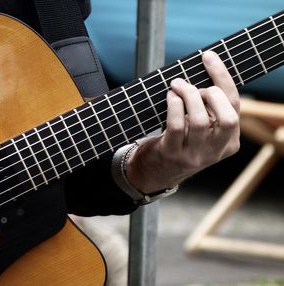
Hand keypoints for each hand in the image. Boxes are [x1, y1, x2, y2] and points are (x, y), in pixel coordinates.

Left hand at [126, 51, 239, 193]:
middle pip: (228, 117)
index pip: (235, 107)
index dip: (222, 78)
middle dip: (211, 93)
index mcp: (229, 142)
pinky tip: (170, 97)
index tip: (209, 57)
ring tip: (176, 86)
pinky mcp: (173, 155)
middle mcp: (216, 151)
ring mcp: (194, 156)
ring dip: (187, 95)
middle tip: (192, 85)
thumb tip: (204, 71)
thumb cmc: (180, 141)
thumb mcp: (201, 130)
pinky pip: (177, 126)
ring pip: (200, 120)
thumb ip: (208, 109)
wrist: (156, 171)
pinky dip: (174, 106)